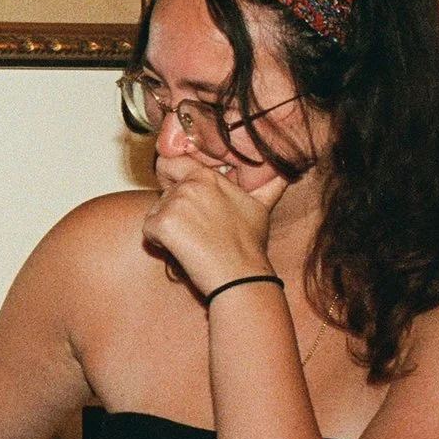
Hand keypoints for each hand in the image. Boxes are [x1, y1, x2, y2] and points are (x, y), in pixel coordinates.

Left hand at [140, 160, 285, 297]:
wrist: (240, 275)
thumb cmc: (248, 243)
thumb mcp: (260, 205)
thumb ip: (267, 183)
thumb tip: (290, 170)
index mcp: (207, 176)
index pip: (171, 163)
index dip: (170, 177)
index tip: (175, 190)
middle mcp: (189, 185)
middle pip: (163, 192)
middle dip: (173, 210)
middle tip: (197, 229)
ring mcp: (174, 203)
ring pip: (156, 211)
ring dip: (167, 227)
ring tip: (194, 240)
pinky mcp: (162, 224)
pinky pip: (148, 230)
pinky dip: (158, 242)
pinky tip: (183, 249)